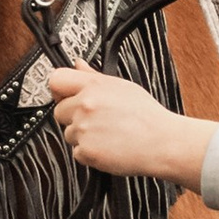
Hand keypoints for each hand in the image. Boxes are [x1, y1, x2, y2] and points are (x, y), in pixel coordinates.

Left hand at [48, 65, 218, 194]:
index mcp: (94, 86)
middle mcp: (85, 106)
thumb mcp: (122, 86)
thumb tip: (78, 65)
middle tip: (96, 120)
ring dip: (82, 136)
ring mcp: (84, 129)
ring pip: (68, 134)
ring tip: (107, 134)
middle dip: (72, 117)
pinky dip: (89, 153)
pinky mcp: (87, 151)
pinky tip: (107, 146)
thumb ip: (94, 76)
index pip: (56, 80)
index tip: (64, 96)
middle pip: (59, 111)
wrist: (162, 142)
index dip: (59, 90)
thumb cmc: (147, 116)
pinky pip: (77, 153)